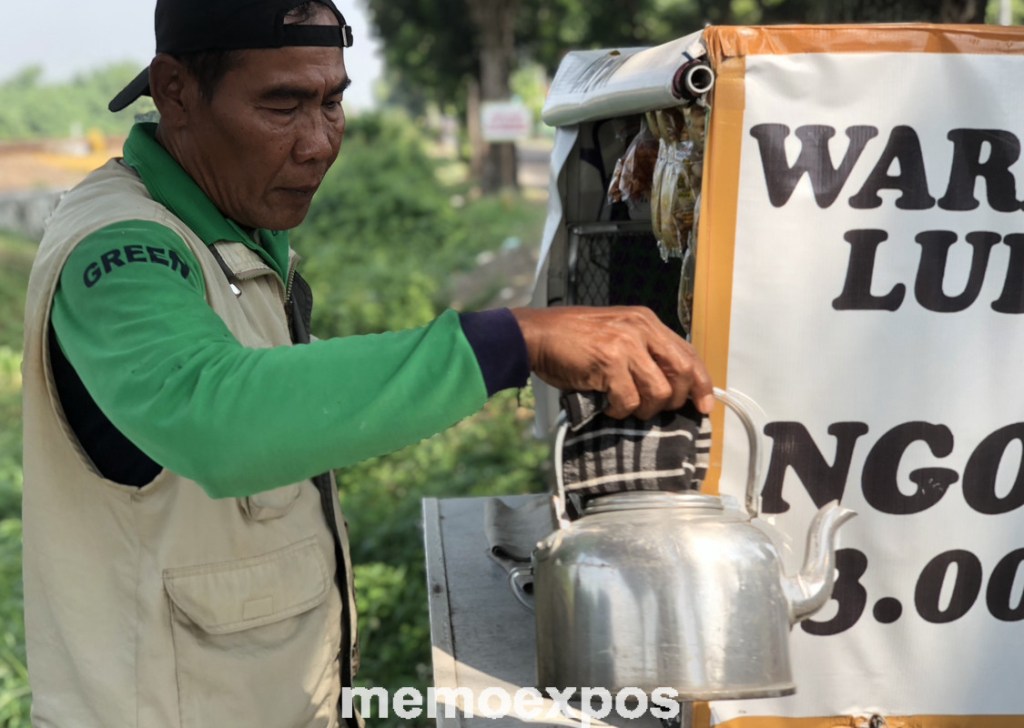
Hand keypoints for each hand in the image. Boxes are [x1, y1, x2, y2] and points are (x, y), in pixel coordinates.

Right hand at [510, 306, 713, 418]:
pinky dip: (619, 410)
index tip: (705, 404)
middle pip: (681, 373)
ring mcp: (625, 344)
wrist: (536, 334)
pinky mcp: (609, 362)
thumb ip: (643, 350)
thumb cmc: (572, 338)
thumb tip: (668, 384)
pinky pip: (628, 400)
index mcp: (646, 321)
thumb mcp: (616, 333)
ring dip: (644, 408)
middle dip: (675, 399)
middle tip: (656, 409)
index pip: (688, 353)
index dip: (701, 382)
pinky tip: (606, 405)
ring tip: (625, 406)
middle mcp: (641, 329)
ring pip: (658, 391)